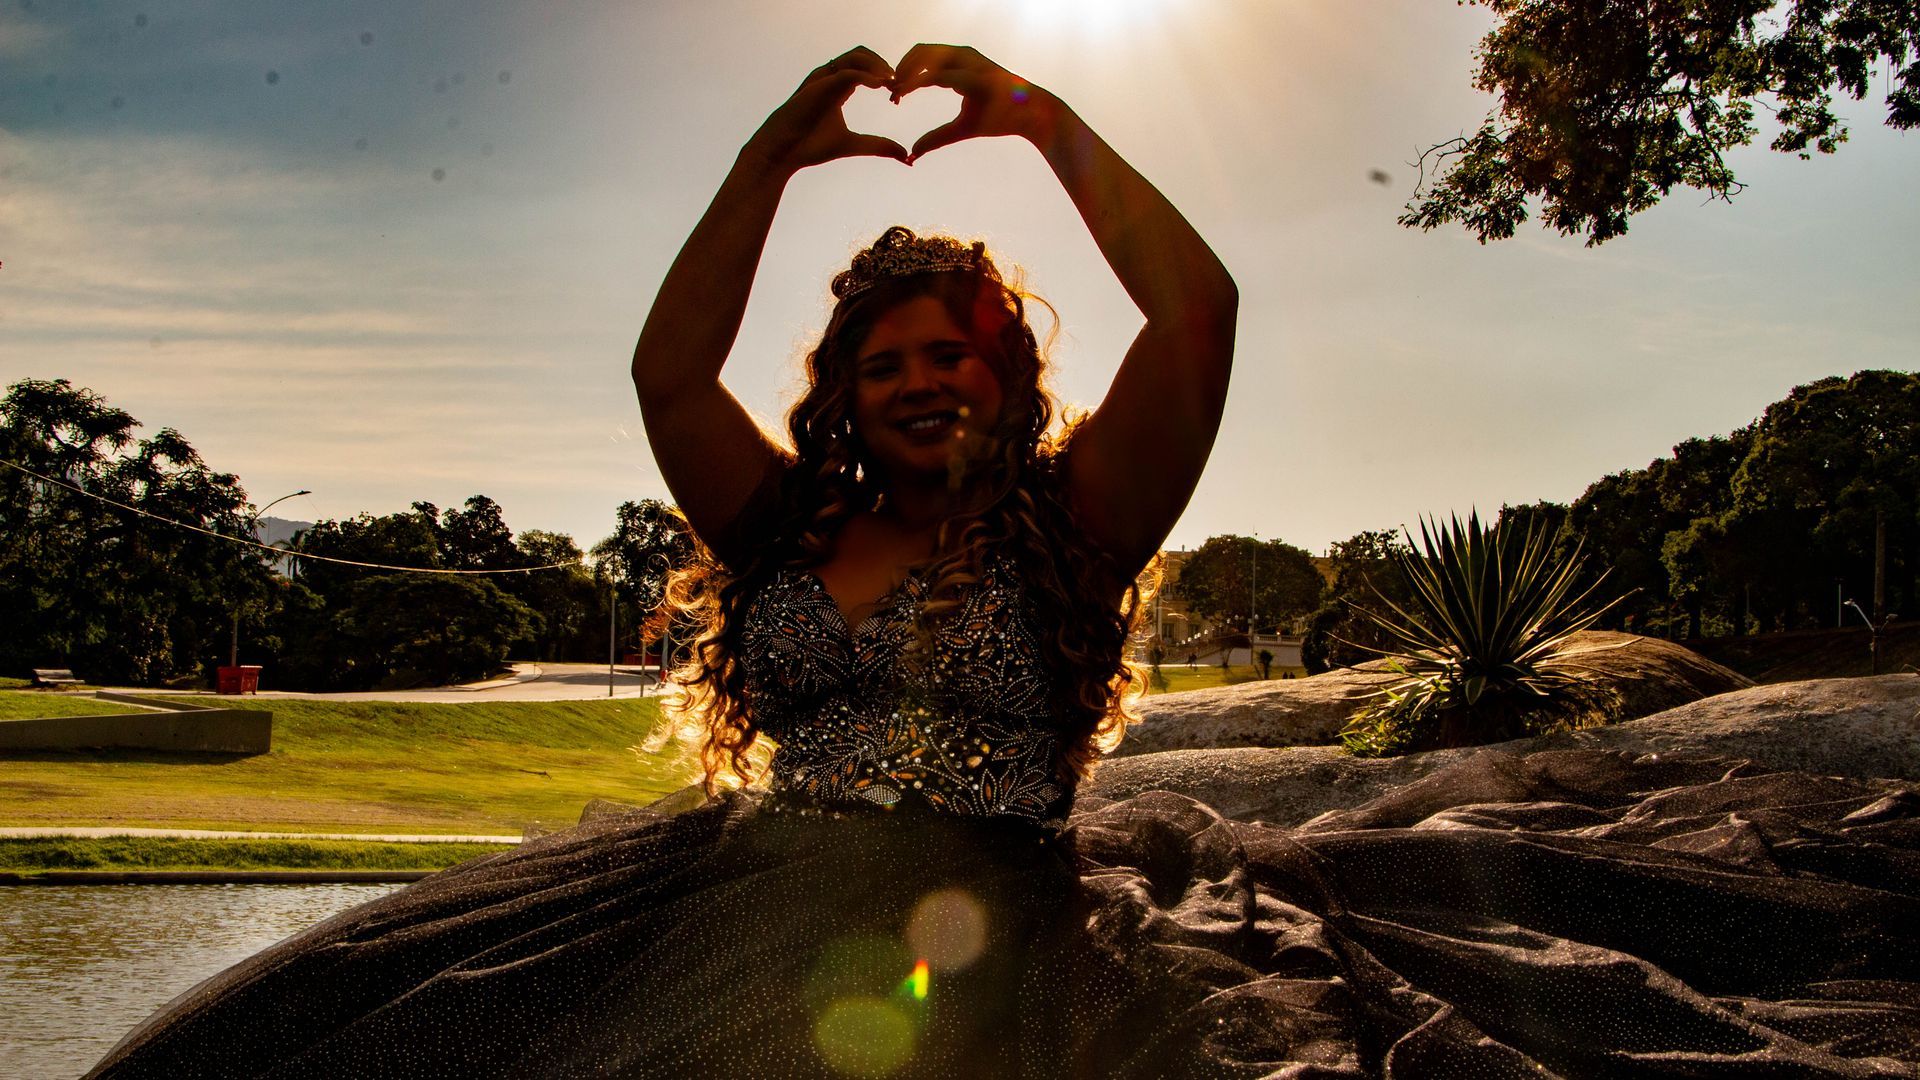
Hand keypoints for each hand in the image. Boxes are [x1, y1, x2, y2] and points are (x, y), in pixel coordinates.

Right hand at [744, 47, 909, 172]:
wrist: (782, 153)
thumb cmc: (811, 147)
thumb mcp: (853, 145)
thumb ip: (878, 146)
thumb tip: (906, 155)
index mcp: (838, 87)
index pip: (866, 67)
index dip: (885, 77)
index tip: (896, 97)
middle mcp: (830, 78)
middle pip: (863, 54)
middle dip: (884, 65)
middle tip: (898, 85)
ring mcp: (823, 79)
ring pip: (856, 57)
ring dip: (878, 66)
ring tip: (892, 83)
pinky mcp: (819, 85)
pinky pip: (847, 72)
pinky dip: (867, 76)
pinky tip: (880, 86)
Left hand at [889, 44, 1054, 161]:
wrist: (1033, 115)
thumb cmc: (1000, 118)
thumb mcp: (962, 128)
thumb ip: (937, 137)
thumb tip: (912, 153)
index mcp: (960, 64)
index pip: (923, 58)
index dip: (903, 74)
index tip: (892, 97)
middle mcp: (963, 56)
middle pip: (920, 51)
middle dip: (900, 69)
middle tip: (889, 93)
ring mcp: (970, 61)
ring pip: (927, 56)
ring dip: (906, 72)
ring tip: (895, 94)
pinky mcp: (975, 73)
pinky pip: (940, 72)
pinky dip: (919, 80)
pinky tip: (907, 92)